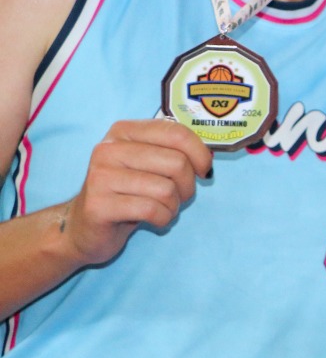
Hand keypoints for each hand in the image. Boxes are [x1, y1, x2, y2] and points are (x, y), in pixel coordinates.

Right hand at [63, 118, 212, 267]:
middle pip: (177, 163)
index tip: (204, 171)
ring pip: (166, 189)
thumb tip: (207, 158)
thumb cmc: (128, 193)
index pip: (176, 132)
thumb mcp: (149, 164)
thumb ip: (173, 152)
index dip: (200, 153)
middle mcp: (109, 149)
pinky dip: (162, 218)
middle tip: (178, 196)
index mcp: (124, 131)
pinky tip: (152, 219)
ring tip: (161, 208)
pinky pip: (152, 210)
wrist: (85, 226)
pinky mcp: (99, 205)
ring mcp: (100, 176)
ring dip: (173, 205)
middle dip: (188, 186)